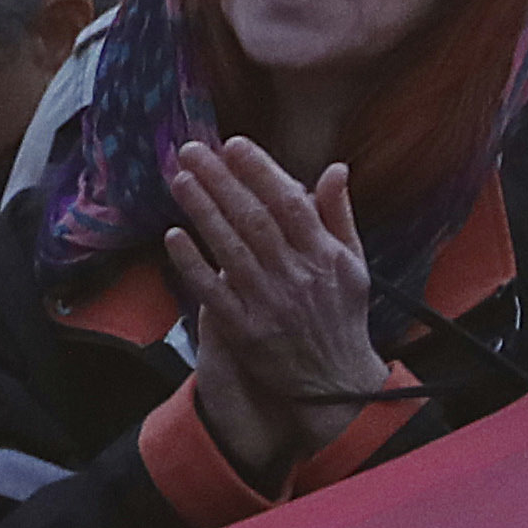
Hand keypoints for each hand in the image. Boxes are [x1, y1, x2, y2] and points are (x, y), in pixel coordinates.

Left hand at [164, 139, 386, 484]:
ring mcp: (269, 303)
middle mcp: (297, 277)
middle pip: (254, 220)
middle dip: (221, 181)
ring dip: (203, 211)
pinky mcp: (244, 329)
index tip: (233, 144)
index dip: (260, 172)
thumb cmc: (340, 315)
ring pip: (230, 249)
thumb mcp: (354, 265)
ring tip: (180, 178)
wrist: (334, 384)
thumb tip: (335, 168)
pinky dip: (192, 263)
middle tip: (193, 149)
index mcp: (326, 257)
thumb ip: (339, 216)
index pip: (290, 204)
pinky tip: (173, 235)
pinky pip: (212, 291)